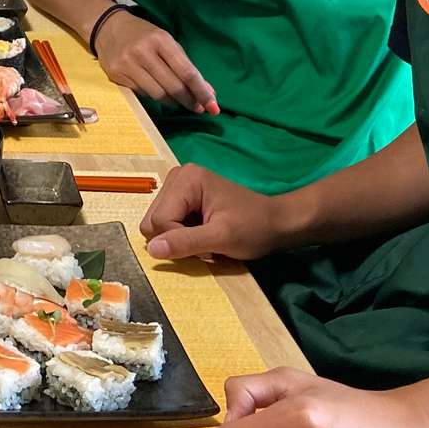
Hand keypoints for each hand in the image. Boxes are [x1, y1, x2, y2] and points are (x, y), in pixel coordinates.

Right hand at [94, 10, 216, 112]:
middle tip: (198, 108)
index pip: (186, 71)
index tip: (212, 106)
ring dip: (173, 102)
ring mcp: (127, 64)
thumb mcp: (166, 42)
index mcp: (160, 40)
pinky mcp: (116, 75)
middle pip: (173, 86)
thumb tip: (208, 92)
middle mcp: (143, 52)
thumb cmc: (144, 35)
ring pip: (157, 94)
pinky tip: (159, 93)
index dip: (201, 91)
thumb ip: (186, 66)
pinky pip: (142, 94)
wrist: (108, 28)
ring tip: (179, 102)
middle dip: (189, 100)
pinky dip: (155, 97)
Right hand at [139, 163, 286, 260]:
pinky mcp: (180, 198)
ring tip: (204, 237)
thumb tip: (152, 250)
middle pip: (153, 221)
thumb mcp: (222, 238)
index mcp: (186, 180)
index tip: (206, 246)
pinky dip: (181, 234)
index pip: (159, 220)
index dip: (178, 240)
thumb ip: (186, 242)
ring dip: (178, 238)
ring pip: (156, 224)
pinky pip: (165, 223)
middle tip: (205, 241)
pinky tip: (201, 232)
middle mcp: (177, 178)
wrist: (275, 223)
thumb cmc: (253, 228)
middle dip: (176, 238)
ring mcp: (177, 187)